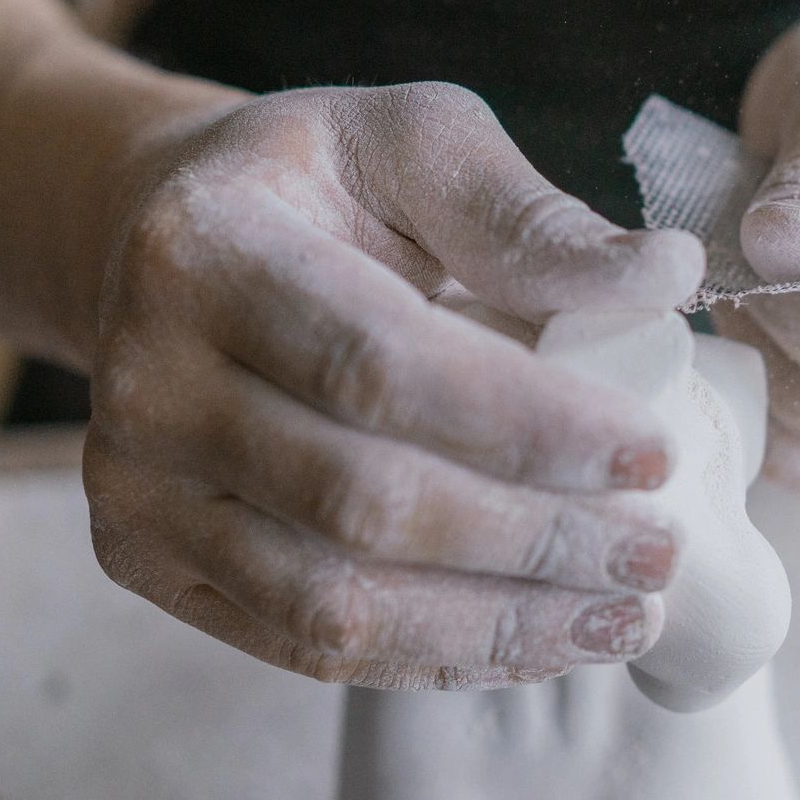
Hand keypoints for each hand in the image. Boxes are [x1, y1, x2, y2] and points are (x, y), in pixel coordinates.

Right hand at [83, 83, 704, 687]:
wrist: (156, 238)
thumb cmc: (315, 186)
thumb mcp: (412, 143)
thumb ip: (526, 216)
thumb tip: (665, 276)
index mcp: (207, 251)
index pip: (381, 365)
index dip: (528, 426)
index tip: (653, 456)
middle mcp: (148, 381)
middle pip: (361, 503)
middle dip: (533, 544)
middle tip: (658, 557)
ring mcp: (134, 487)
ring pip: (331, 602)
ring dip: (494, 625)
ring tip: (620, 618)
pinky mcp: (146, 561)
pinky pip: (303, 642)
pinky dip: (433, 656)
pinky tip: (534, 639)